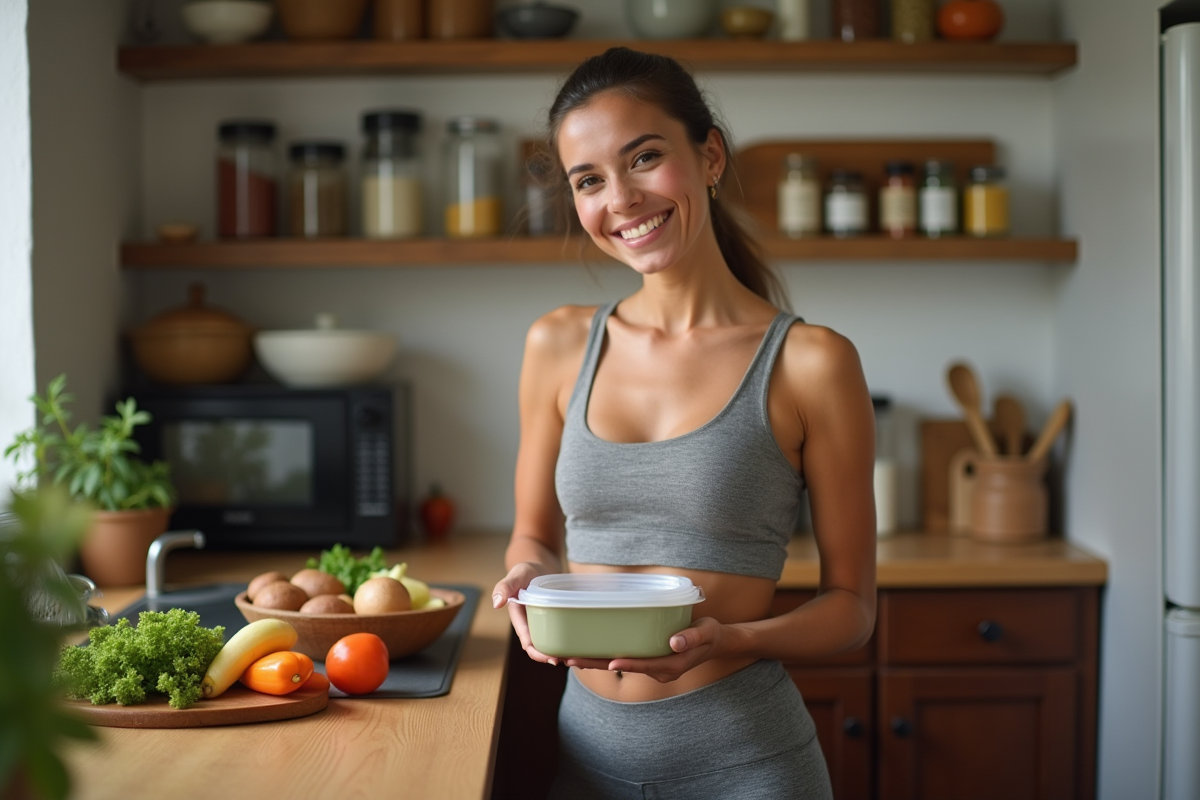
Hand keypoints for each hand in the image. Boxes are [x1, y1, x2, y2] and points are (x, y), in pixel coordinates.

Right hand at [491, 562, 564, 666]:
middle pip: (537, 645)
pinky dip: (562, 639)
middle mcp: (529, 622)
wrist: (538, 565)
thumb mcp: (517, 574)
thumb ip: (505, 586)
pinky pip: (555, 632)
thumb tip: (496, 603)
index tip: (550, 658)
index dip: (537, 652)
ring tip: (573, 656)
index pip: (526, 639)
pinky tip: (575, 643)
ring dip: (556, 650)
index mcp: (518, 616)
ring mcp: (539, 621)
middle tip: (565, 660)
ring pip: (546, 641)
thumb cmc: (525, 569)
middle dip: (547, 656)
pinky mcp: (550, 617)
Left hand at [564, 617, 725, 682]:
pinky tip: (586, 649)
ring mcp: (651, 666)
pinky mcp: (647, 659)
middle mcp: (657, 669)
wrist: (715, 642)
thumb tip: (675, 643)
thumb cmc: (711, 635)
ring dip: (593, 660)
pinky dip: (603, 655)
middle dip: (595, 663)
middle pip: (622, 666)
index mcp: (671, 665)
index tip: (607, 662)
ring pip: (618, 663)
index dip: (626, 663)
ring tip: (566, 656)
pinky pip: (622, 658)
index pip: (643, 665)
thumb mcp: (706, 632)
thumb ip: (692, 637)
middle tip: (568, 659)